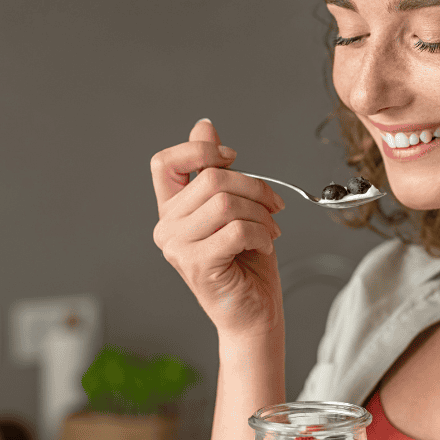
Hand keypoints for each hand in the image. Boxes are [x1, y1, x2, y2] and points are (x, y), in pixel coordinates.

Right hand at [151, 119, 285, 337]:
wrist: (255, 314)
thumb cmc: (247, 264)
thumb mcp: (234, 208)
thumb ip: (215, 171)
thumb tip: (204, 125)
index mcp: (172, 210)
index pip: (164, 162)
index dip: (200, 150)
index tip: (233, 158)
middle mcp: (167, 227)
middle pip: (212, 178)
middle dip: (255, 187)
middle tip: (275, 206)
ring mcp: (178, 247)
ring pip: (227, 203)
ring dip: (262, 213)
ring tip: (270, 230)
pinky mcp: (197, 264)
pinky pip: (237, 229)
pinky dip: (262, 234)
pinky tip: (265, 246)